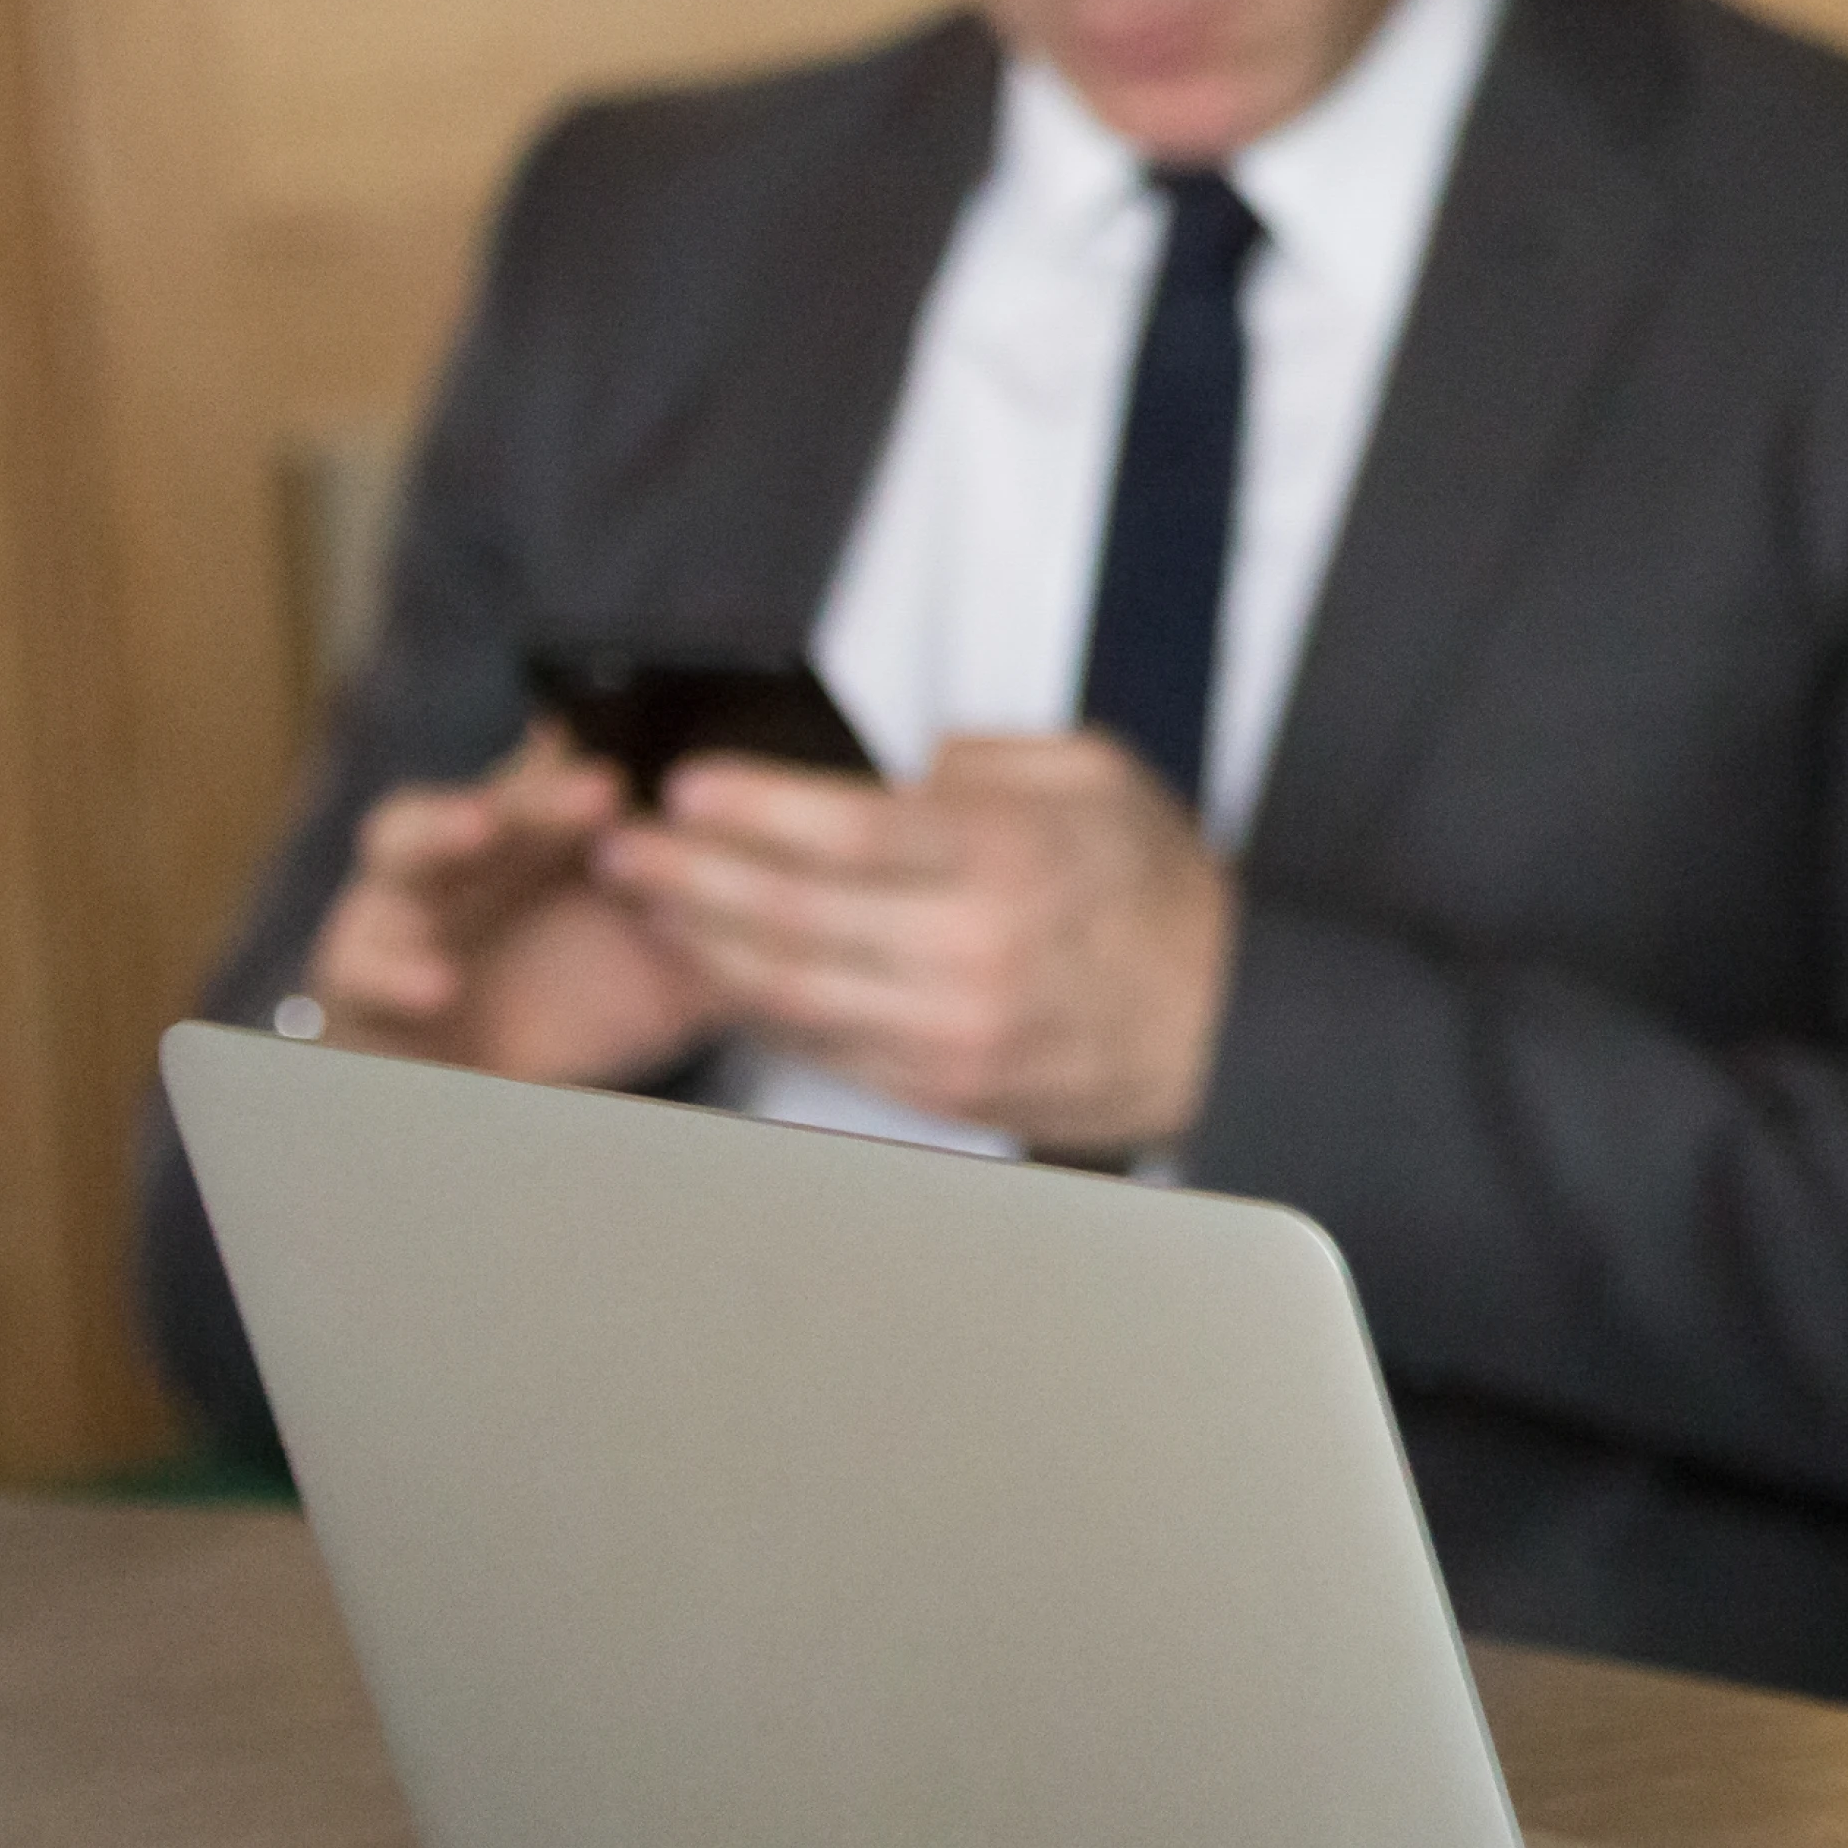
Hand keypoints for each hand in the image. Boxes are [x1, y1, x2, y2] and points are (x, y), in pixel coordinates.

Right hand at [295, 734, 709, 1088]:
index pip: (562, 778)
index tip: (651, 760)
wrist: (484, 1107)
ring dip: (436, 829)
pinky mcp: (358, 984)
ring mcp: (402, 911)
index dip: (601, 764)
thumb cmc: (578, 1009)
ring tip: (477, 826)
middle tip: (603, 789)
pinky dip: (390, 969)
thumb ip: (717, 920)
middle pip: (498, 799)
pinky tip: (435, 982)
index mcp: (544, 837)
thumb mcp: (667, 967)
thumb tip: (788, 874)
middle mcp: (468, 857)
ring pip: (400, 847)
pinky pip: (358, 967)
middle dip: (543, 791)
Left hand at [595, 731, 1233, 1157]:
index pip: (848, 830)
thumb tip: (900, 768)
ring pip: (786, 992)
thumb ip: (989, 758)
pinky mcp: (939, 1089)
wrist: (1226, 1023)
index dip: (751, 808)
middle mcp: (972, 952)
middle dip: (687, 877)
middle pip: (790, 915)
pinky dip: (754, 1005)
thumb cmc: (1158, 891)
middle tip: (621, 846)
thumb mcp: (1101, 776)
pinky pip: (819, 1046)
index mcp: (1011, 858)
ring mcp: (950, 1033)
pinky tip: (714, 967)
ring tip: (643, 904)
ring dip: (699, 946)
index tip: (685, 786)